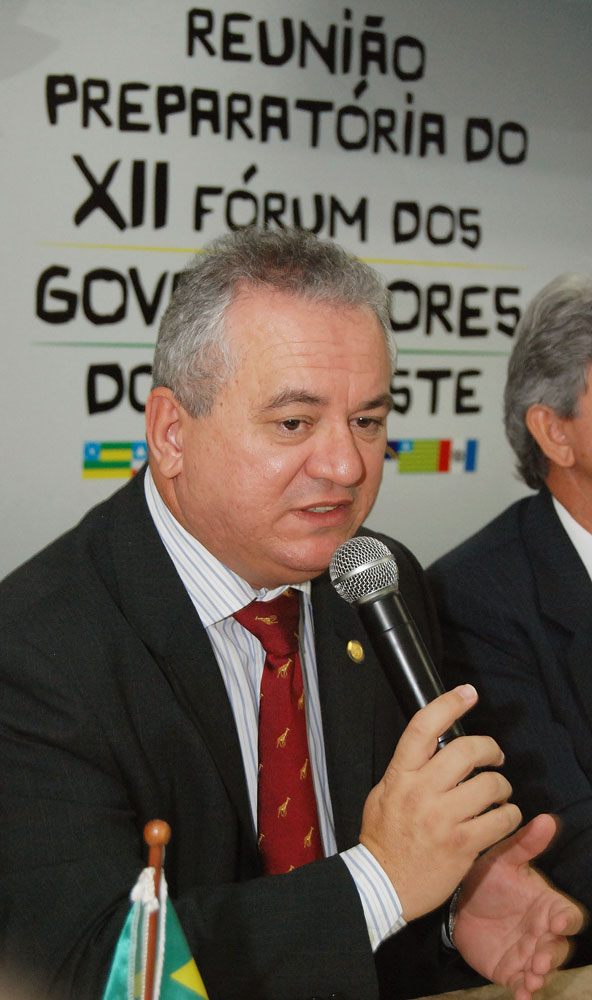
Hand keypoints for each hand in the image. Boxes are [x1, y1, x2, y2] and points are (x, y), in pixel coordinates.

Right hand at [360, 685, 521, 920]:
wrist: (383, 885)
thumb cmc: (383, 838)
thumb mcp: (383, 793)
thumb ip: (407, 769)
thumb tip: (433, 746)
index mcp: (400, 776)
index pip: (423, 728)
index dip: (448, 704)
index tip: (467, 693)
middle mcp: (422, 792)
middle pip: (467, 750)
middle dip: (490, 748)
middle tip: (494, 756)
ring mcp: (443, 819)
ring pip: (490, 785)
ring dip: (502, 786)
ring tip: (498, 793)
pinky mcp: (462, 845)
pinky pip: (500, 820)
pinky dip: (509, 815)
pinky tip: (502, 816)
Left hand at [454, 813, 585, 999]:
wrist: (457, 899)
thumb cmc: (487, 876)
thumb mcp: (504, 858)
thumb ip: (525, 843)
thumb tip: (546, 818)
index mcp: (546, 903)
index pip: (568, 914)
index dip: (566, 918)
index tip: (555, 919)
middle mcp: (542, 931)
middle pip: (559, 947)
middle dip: (552, 954)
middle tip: (540, 958)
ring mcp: (528, 952)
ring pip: (543, 969)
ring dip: (541, 975)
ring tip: (531, 976)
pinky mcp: (510, 970)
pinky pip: (522, 985)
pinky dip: (524, 992)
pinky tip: (521, 995)